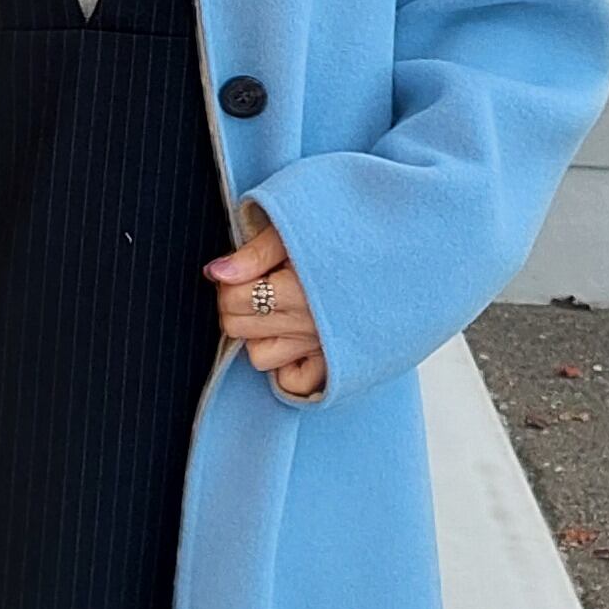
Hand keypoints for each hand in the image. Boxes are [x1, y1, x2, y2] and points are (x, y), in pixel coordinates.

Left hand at [204, 210, 325, 401]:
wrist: (394, 250)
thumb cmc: (340, 231)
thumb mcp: (295, 229)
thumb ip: (254, 253)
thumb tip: (214, 273)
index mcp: (297, 288)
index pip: (232, 298)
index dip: (228, 282)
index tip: (243, 269)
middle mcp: (308, 322)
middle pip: (238, 327)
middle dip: (234, 304)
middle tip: (254, 284)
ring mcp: (319, 344)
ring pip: (259, 355)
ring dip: (256, 334)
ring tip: (271, 309)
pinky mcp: (332, 359)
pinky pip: (294, 379)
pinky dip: (285, 364)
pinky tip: (288, 337)